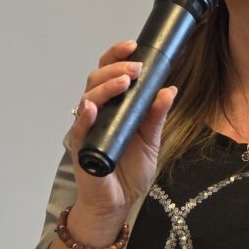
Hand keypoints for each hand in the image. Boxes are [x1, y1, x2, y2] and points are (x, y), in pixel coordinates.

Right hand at [64, 40, 176, 231]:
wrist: (118, 202)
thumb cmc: (129, 170)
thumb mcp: (152, 139)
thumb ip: (157, 115)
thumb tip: (169, 89)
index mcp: (114, 106)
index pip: (110, 72)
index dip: (117, 56)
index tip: (134, 45)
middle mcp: (97, 112)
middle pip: (96, 79)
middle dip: (115, 68)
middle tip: (135, 68)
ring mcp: (87, 128)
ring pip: (88, 98)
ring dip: (105, 87)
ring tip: (123, 82)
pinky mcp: (81, 148)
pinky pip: (79, 129)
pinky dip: (85, 116)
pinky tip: (92, 108)